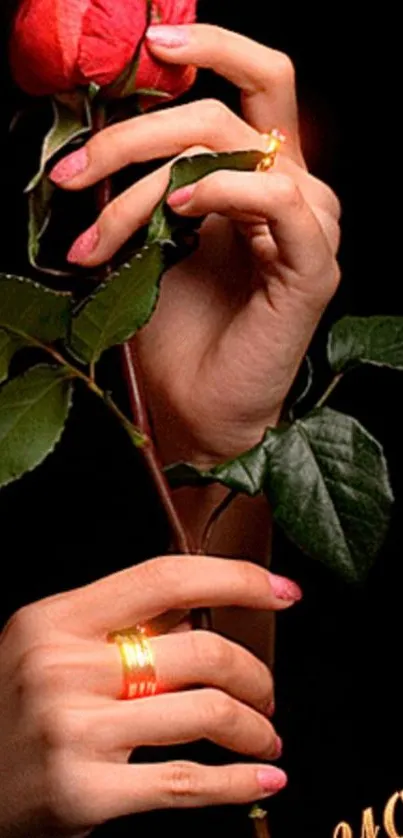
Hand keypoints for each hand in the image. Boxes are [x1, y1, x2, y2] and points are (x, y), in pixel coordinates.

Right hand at [0, 557, 300, 836]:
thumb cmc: (15, 710)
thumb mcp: (47, 647)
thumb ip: (119, 625)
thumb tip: (201, 610)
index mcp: (55, 619)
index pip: (164, 578)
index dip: (235, 579)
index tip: (283, 591)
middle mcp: (61, 667)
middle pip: (199, 650)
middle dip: (254, 673)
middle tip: (266, 693)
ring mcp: (71, 730)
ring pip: (205, 712)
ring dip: (254, 728)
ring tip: (265, 737)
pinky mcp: (82, 792)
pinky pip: (186, 781)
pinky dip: (238, 783)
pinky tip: (262, 780)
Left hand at [50, 24, 340, 465]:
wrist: (196, 403)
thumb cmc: (175, 326)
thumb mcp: (152, 234)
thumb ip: (151, 178)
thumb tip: (105, 131)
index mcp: (260, 173)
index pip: (251, 81)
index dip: (209, 47)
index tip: (145, 51)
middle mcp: (292, 187)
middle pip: (224, 110)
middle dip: (134, 135)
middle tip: (73, 173)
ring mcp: (309, 225)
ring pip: (233, 151)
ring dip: (150, 186)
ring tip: (102, 236)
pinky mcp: (313, 266)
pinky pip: (279, 199)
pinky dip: (225, 190)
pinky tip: (181, 211)